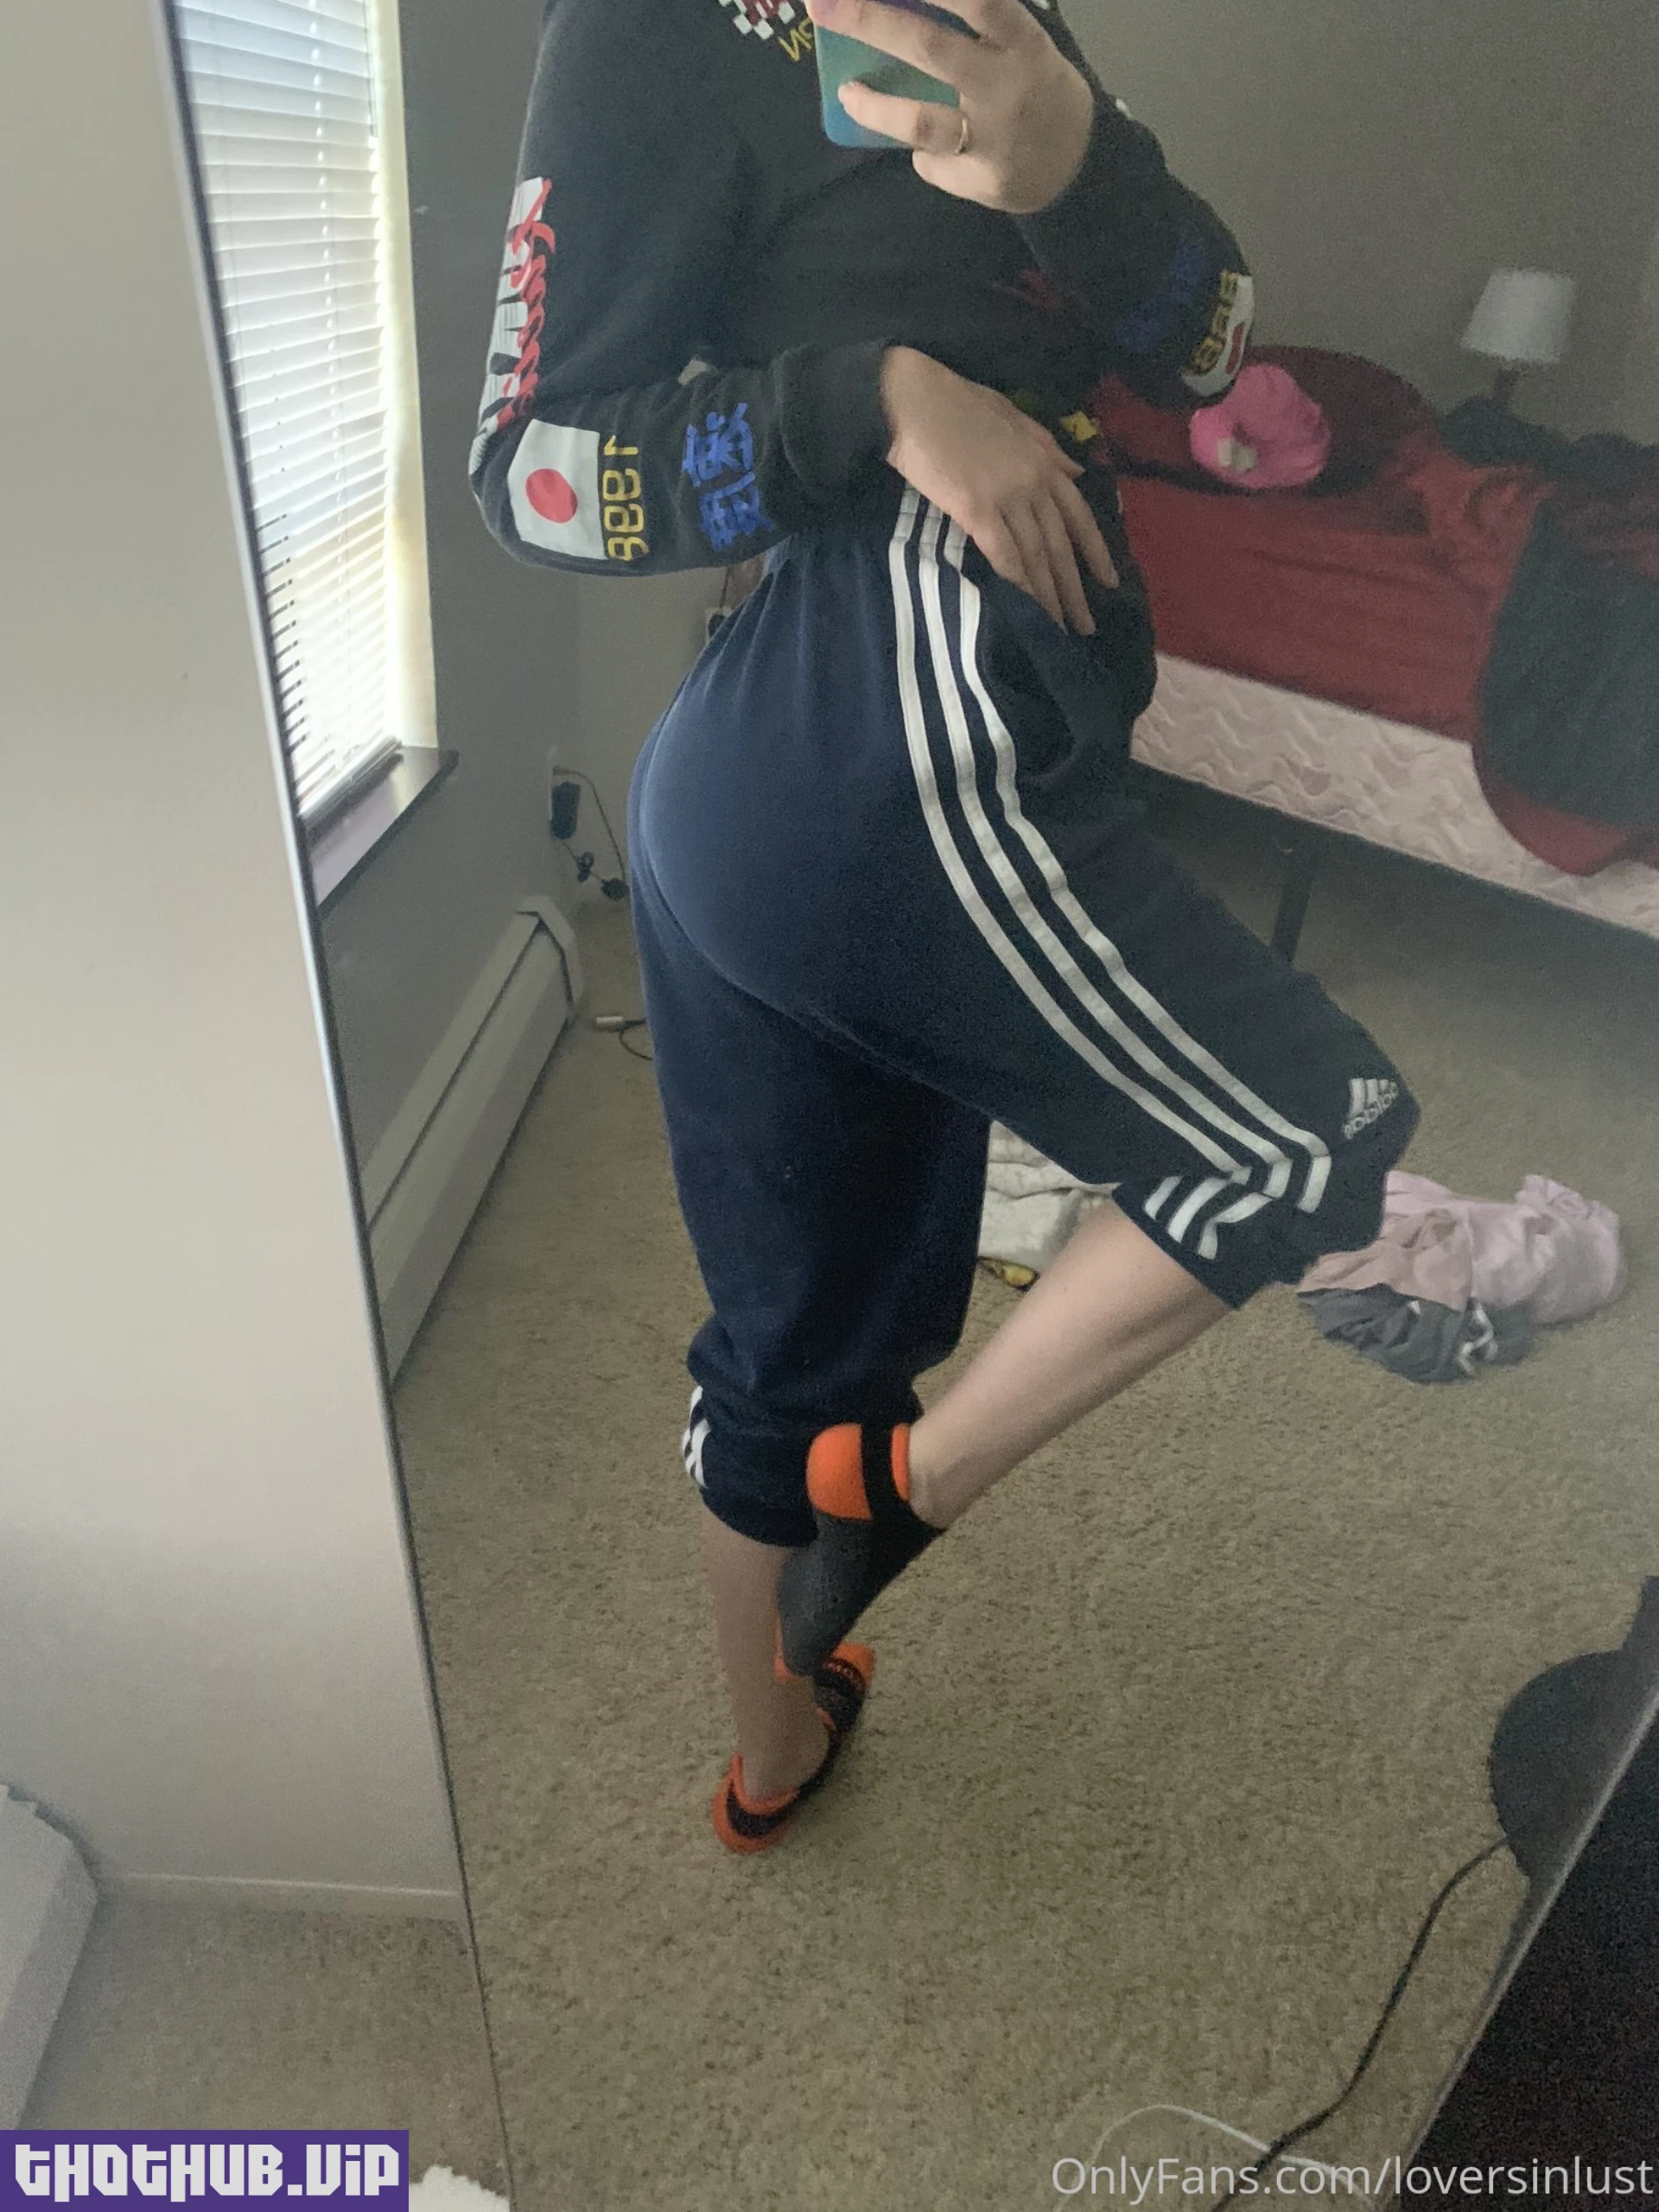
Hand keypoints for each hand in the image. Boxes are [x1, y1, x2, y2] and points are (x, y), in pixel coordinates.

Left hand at [805, 0, 1095, 215]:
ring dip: (875, 107)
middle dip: (869, 21)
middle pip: (929, 46)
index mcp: (1021, 40)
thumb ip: (975, 31)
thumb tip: (896, 13)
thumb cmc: (1037, 89)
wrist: (1080, 166)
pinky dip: (918, 153)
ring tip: (849, 92)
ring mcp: (993, 136)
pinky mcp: (983, 178)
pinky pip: (933, 163)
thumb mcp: (1020, 46)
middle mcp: (1007, 83)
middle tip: (822, 5)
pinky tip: (919, 149)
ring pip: (921, 122)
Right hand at [881, 346, 1118, 632]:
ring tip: (1059, 628)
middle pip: (1061, 544)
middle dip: (1075, 588)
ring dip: (1049, 596)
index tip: (1109, 583)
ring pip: (1037, 554)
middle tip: (1086, 625)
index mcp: (1044, 460)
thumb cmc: (955, 402)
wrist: (914, 398)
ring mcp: (1007, 496)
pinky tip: (1027, 608)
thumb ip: (1046, 446)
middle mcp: (1033, 481)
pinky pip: (1004, 554)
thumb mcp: (1012, 416)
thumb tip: (1076, 472)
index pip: (1079, 515)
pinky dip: (1018, 583)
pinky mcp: (976, 509)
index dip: (1096, 552)